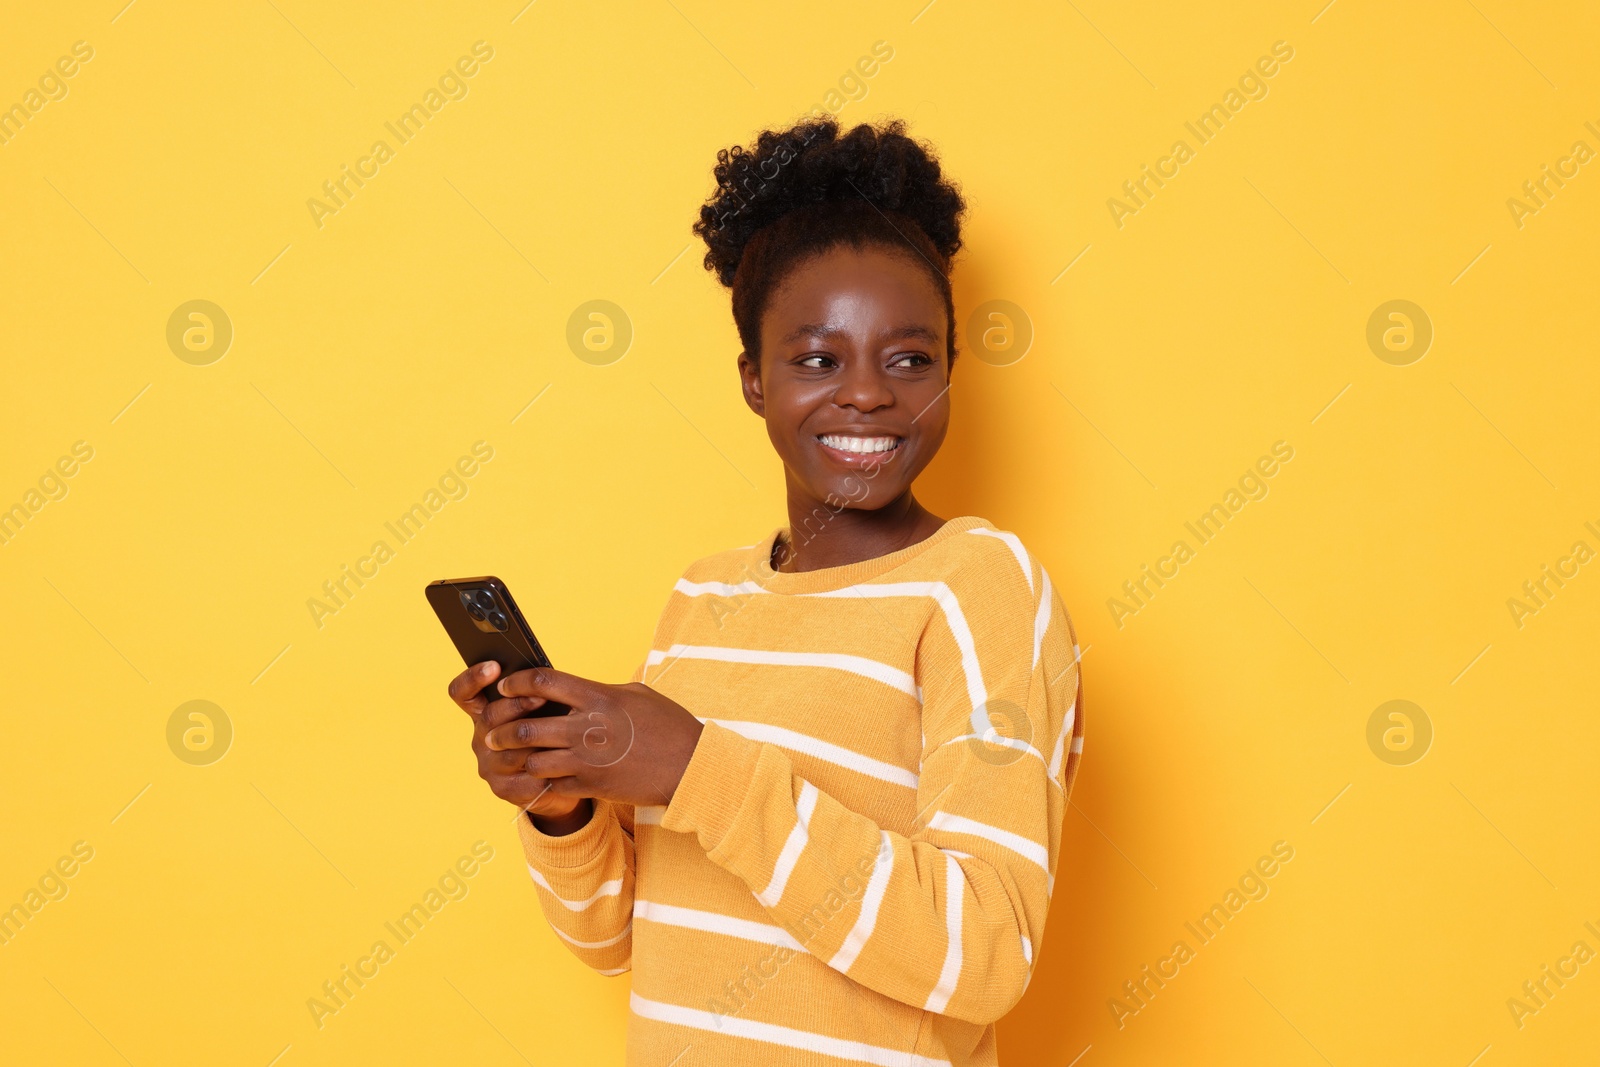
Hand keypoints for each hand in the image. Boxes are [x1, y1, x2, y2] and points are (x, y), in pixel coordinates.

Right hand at [446, 661, 590, 831]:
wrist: (561, 777)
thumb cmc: (552, 732)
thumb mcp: (542, 709)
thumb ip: (534, 693)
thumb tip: (542, 673)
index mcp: (484, 714)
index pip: (463, 694)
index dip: (473, 678)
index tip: (494, 665)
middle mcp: (481, 740)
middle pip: (489, 718)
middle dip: (516, 705)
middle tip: (540, 696)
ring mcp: (489, 767)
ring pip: (508, 751)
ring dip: (534, 739)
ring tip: (558, 728)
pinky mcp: (504, 790)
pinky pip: (524, 777)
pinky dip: (545, 767)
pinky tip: (561, 759)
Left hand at [484, 666, 704, 808]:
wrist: (690, 766)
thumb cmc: (668, 726)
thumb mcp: (637, 694)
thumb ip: (601, 691)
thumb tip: (576, 690)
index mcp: (599, 697)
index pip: (543, 682)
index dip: (516, 683)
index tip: (506, 688)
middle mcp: (588, 728)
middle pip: (527, 726)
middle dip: (504, 730)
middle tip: (494, 733)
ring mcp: (588, 760)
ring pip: (533, 760)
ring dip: (522, 758)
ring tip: (517, 757)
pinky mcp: (593, 785)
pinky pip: (553, 783)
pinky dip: (545, 780)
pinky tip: (546, 776)